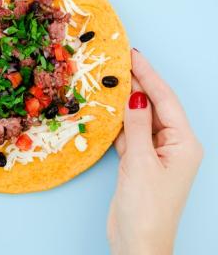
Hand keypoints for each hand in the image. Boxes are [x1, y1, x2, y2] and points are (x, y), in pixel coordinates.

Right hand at [107, 50, 202, 254]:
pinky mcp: (139, 161)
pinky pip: (130, 134)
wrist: (137, 242)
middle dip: (137, 85)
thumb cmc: (146, 207)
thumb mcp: (141, 162)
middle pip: (154, 106)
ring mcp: (155, 153)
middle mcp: (173, 144)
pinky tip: (109, 109)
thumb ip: (137, 127)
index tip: (134, 56)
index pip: (165, 100)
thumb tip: (135, 97)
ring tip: (112, 80)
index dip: (149, 76)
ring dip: (126, 102)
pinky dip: (119, 122)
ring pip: (140, 119)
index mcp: (183, 143)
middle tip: (119, 63)